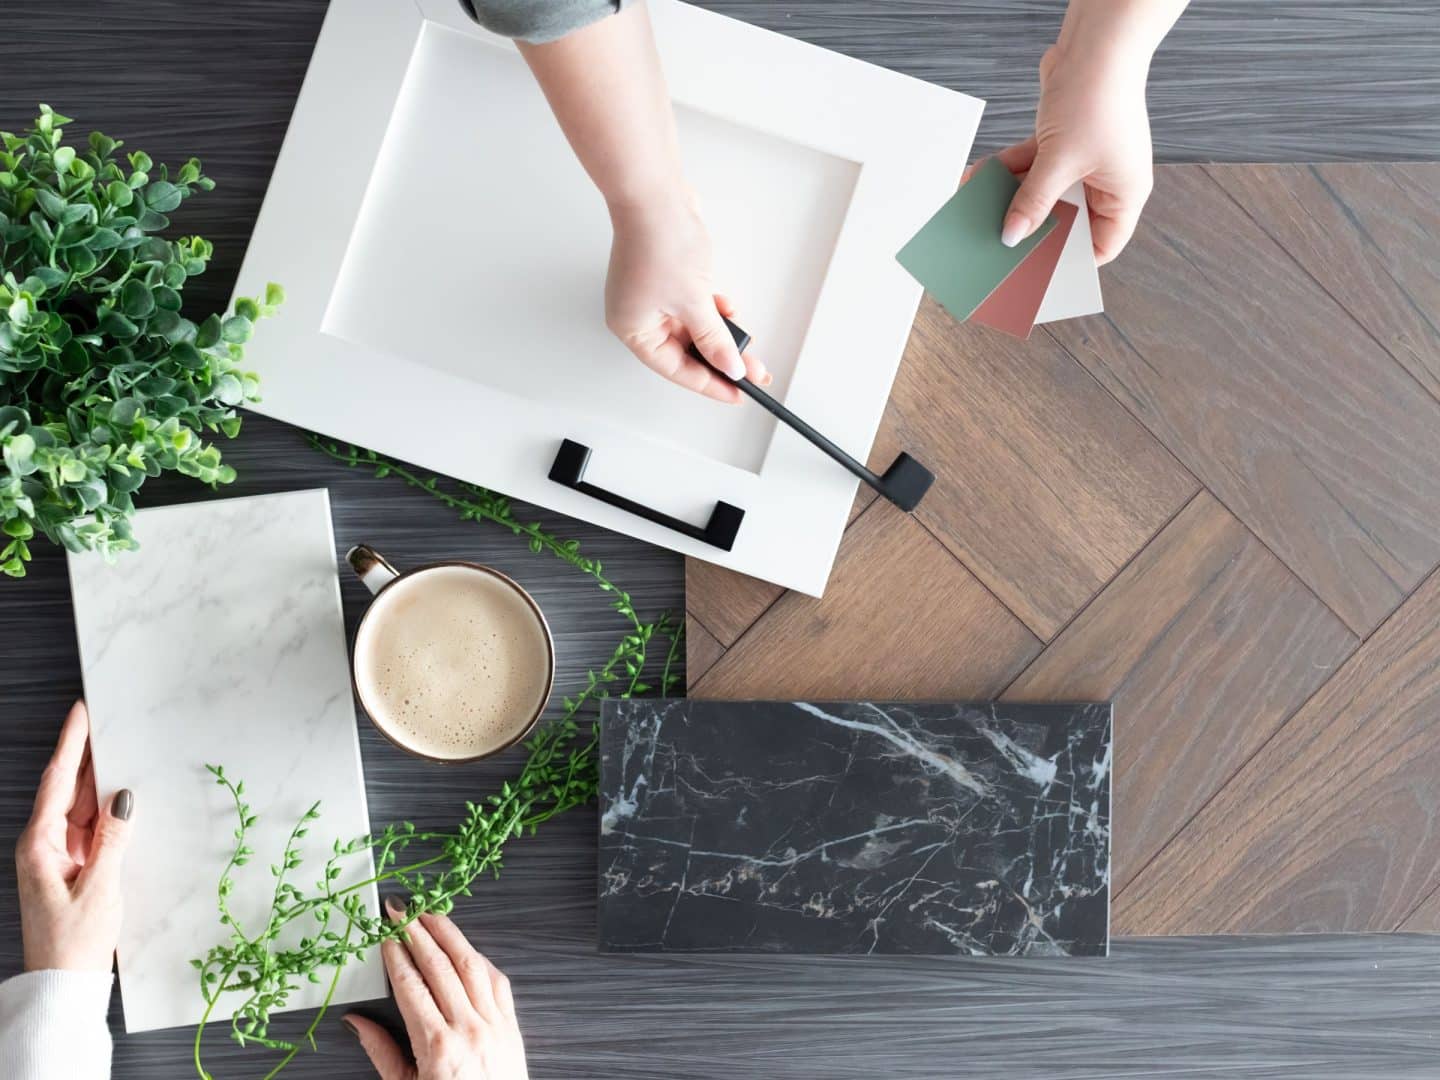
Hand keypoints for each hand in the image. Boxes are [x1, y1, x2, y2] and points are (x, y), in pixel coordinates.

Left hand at [16, 700, 133, 972]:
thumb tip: (124, 796)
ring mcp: (57, 857)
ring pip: (81, 806)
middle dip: (86, 752)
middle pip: (67, 788)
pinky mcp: (72, 868)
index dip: (71, 744)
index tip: (82, 711)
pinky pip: (90, 828)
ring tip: (119, 748)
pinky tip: (122, 796)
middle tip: (105, 719)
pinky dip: (106, 810)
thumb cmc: (74, 943)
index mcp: (40, 845)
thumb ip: (113, 839)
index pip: (57, 782)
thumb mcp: (100, 888)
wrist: (63, 984)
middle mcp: (44, 845)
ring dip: (99, 780)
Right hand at [345, 900, 528, 1079]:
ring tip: (431, 913)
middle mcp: (469, 1028)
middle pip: (440, 966)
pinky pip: (496, 981)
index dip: (396, 955)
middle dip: (417, 932)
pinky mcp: (512, 1025)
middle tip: (400, 910)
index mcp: (437, 1046)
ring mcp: (494, 1024)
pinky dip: (478, 958)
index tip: (384, 934)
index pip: (412, 985)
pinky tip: (465, 947)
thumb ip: (381, 1052)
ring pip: (471, 964)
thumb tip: (356, 1021)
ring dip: (450, 934)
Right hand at [605, 189, 768, 403]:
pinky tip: (730, 309)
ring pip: (693, 329)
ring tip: (746, 339)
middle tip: (752, 371)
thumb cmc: (658, 240)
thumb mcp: (694, 302)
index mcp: (633, 329)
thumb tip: (730, 366)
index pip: (676, 370)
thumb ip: (714, 339)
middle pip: (685, 352)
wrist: (655, 194)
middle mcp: (639, 316)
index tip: (736, 392)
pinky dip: (713, 311)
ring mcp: (652, 297)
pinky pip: (694, 307)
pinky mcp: (667, 279)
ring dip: (720, 333)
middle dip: (720, 358)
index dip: (709, 384)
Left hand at [997, 39, 1154, 265]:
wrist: (1095, 43)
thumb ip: (1034, 202)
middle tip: (997, 249)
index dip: (1071, 262)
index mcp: (1124, 194)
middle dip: (1030, 229)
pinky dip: (1007, 171)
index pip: (1101, 245)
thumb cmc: (1098, 97)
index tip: (1037, 275)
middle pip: (1064, 219)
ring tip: (976, 216)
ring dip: (1009, 199)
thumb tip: (1012, 236)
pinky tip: (978, 180)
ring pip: (1042, 192)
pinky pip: (1031, 166)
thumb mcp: (1060, 161)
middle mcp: (1106, 180)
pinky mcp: (1062, 140)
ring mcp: (1084, 160)